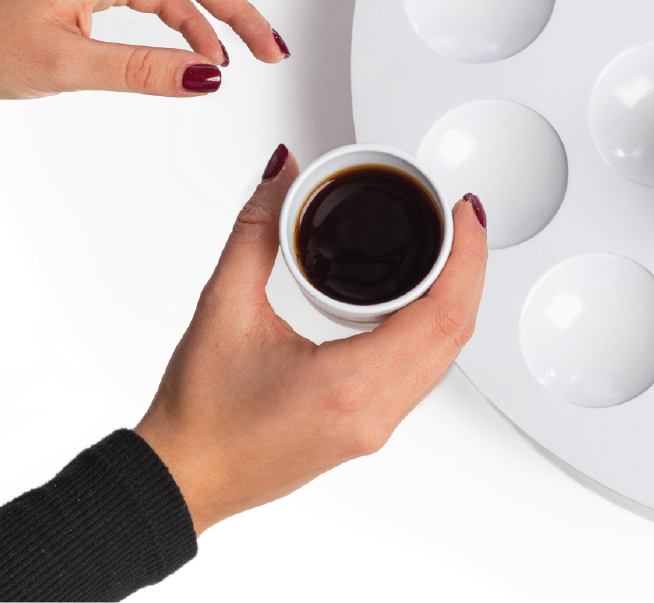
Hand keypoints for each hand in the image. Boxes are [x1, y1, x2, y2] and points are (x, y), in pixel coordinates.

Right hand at [135, 145, 487, 533]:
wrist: (182, 478)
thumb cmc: (199, 416)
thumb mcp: (223, 307)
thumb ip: (256, 231)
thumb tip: (282, 176)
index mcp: (348, 384)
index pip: (442, 314)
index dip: (467, 257)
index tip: (464, 214)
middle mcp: (373, 413)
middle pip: (455, 335)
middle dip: (471, 270)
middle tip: (462, 220)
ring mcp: (375, 428)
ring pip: (443, 358)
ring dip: (455, 302)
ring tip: (449, 251)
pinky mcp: (368, 431)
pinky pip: (421, 376)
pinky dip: (432, 332)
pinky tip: (420, 301)